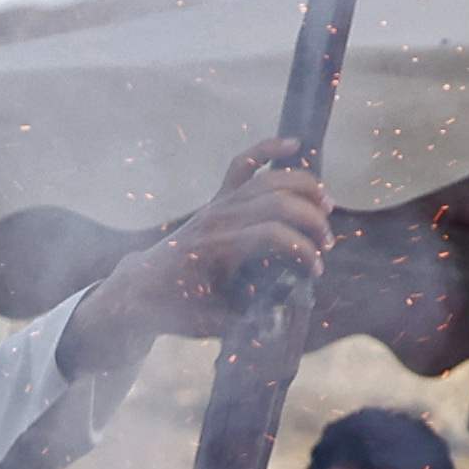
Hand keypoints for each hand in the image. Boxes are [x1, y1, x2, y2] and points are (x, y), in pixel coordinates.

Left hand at [62, 139, 334, 370]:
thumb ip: (249, 320)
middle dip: (311, 220)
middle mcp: (218, 220)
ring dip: (304, 188)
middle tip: (327, 243)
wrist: (141, 288)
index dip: (304, 251)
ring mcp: (217, 205)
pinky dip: (268, 149)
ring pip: (269, 180)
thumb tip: (287, 313)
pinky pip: (244, 164)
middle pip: (278, 203)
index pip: (275, 236)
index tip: (316, 271)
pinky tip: (294, 144)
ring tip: (326, 206)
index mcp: (217, 250)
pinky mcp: (217, 199)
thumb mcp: (213, 324)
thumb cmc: (177, 308)